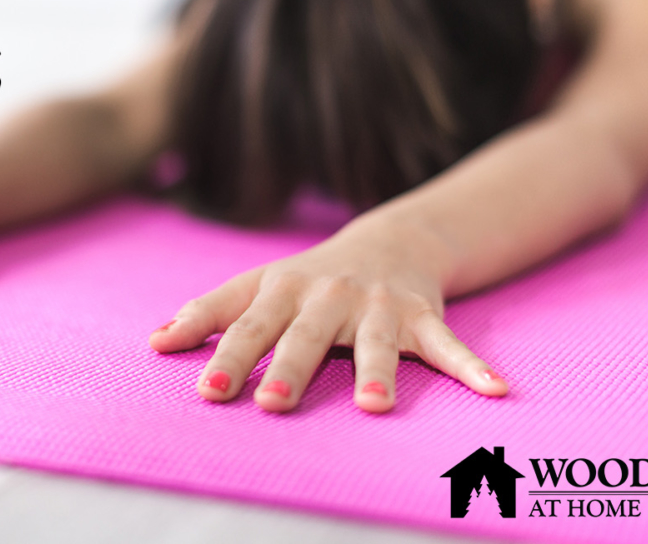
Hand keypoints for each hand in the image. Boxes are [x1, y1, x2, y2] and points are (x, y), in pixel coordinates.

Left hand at [148, 219, 508, 412]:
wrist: (388, 240)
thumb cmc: (308, 278)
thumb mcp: (256, 285)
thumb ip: (208, 313)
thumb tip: (153, 342)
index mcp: (283, 290)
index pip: (249, 325)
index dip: (227, 356)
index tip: (207, 390)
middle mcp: (328, 296)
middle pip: (306, 337)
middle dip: (289, 368)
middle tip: (271, 402)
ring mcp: (377, 306)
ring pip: (376, 342)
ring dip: (377, 372)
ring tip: (375, 405)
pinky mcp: (421, 315)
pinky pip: (447, 343)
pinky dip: (471, 366)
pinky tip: (494, 390)